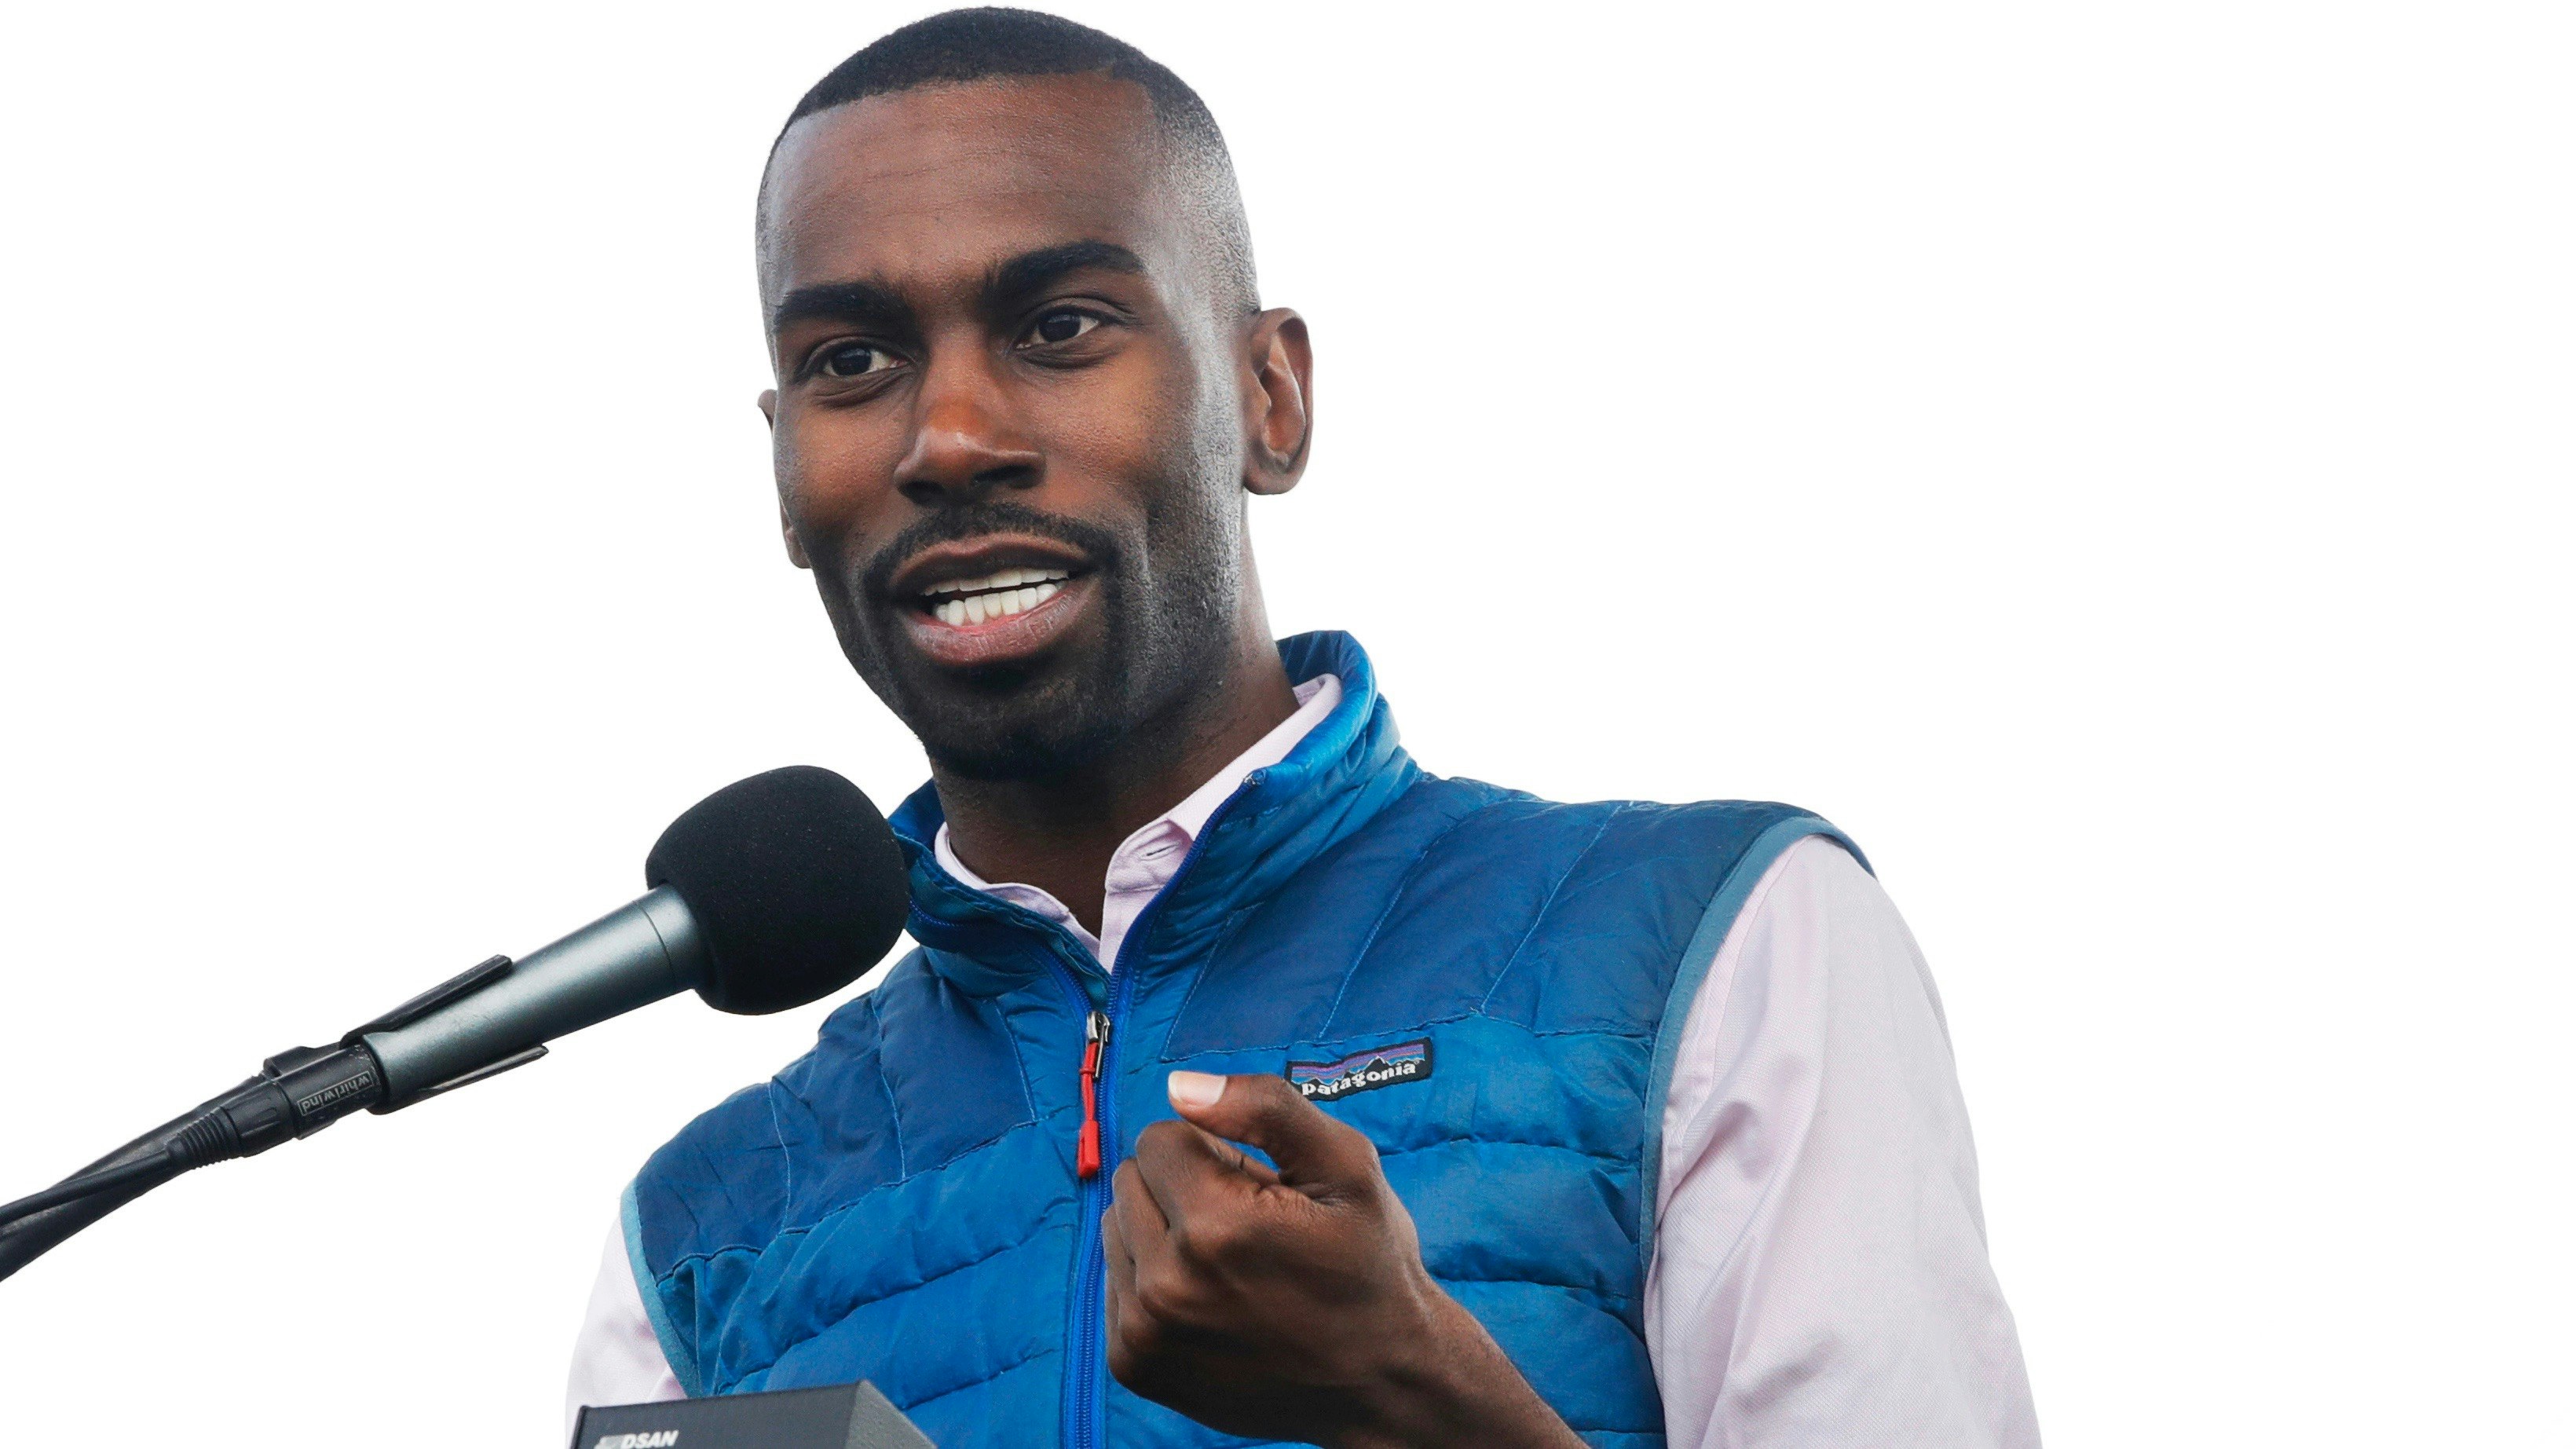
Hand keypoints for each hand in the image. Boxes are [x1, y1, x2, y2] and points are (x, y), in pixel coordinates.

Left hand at [1102, 1070, 1583, 1448]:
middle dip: (1181, 1188)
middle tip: (1247, 1228)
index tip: (1258, 1190)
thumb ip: (1266, 1107)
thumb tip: (1177, 1086)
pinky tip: (1209, 1302)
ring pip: (1116, 1229)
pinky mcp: (1134, 1366)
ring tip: (1228, 1266)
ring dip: (1162, 1233)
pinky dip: (1152, 1281)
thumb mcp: (1346, 1167)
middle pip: (1131, 1181)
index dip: (1212, 1152)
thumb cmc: (1369, 1265)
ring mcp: (1144, 1333)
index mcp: (1216, 1226)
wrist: (1381, 1382)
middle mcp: (1166, 1285)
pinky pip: (1115, 1283)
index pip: (1159, 1138)